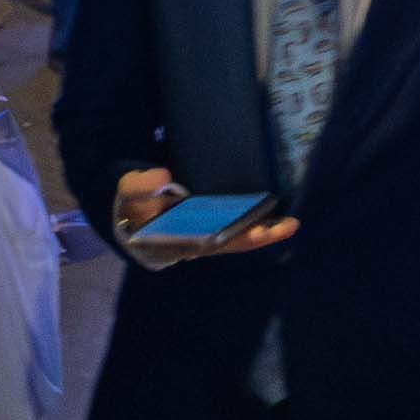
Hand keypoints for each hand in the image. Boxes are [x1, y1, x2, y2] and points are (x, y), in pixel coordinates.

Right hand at [109, 166, 297, 259]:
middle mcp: (198, 243)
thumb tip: (164, 175)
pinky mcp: (210, 226)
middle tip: (289, 225)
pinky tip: (273, 217)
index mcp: (179, 239)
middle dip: (260, 235)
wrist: (129, 215)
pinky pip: (236, 229)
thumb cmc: (132, 206)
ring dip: (264, 232)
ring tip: (290, 224)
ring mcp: (206, 237)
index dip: (237, 237)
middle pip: (233, 243)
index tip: (261, 231)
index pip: (214, 242)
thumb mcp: (128, 192)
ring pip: (238, 239)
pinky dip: (255, 224)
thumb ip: (140, 185)